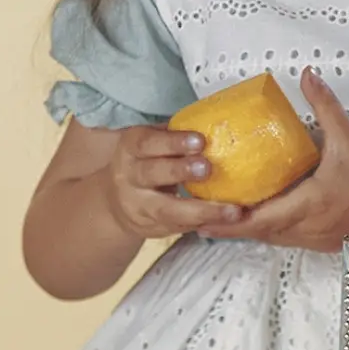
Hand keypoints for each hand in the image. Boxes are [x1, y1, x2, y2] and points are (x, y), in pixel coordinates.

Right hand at [105, 125, 244, 239]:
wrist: (116, 203)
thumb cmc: (147, 161)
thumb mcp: (152, 144)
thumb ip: (175, 135)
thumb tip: (219, 120)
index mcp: (130, 148)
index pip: (148, 143)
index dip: (173, 142)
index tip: (200, 140)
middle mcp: (128, 177)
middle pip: (151, 173)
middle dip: (180, 171)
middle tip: (208, 168)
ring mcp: (138, 206)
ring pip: (166, 210)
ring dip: (201, 211)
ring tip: (232, 211)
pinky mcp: (150, 228)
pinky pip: (179, 227)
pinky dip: (204, 224)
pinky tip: (227, 223)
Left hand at [202, 68, 348, 251]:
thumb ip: (324, 106)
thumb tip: (307, 77)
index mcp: (306, 206)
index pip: (257, 220)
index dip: (228, 221)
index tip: (203, 216)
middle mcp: (308, 228)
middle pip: (260, 234)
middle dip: (231, 226)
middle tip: (204, 216)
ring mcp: (318, 238)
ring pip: (276, 238)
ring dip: (253, 229)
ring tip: (229, 216)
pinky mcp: (329, 240)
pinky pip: (292, 238)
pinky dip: (274, 229)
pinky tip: (269, 217)